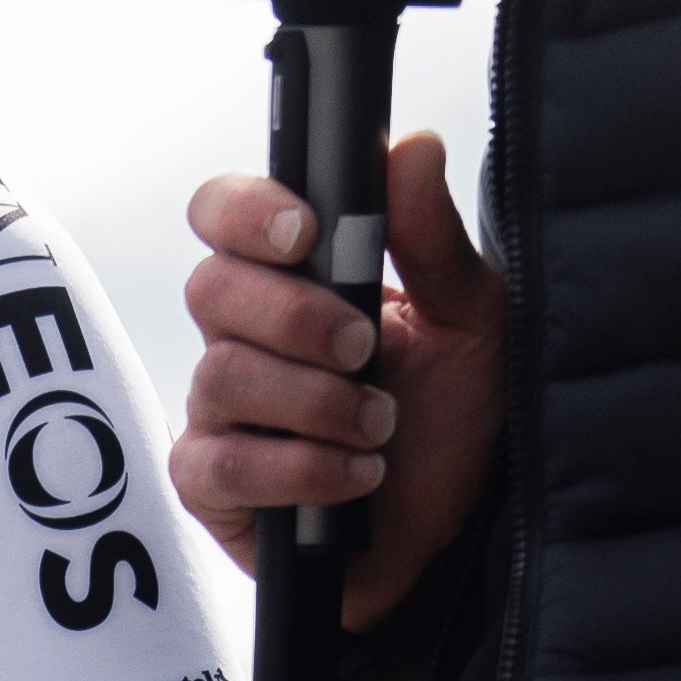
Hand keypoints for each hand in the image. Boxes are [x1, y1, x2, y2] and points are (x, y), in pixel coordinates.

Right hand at [174, 133, 505, 623]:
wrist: (457, 534)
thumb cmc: (453, 418)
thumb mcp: (469, 320)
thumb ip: (434, 240)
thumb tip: (411, 146)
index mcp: (294, 277)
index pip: (223, 213)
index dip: (246, 212)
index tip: (308, 233)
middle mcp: (243, 334)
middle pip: (211, 288)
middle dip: (295, 316)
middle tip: (364, 348)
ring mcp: (219, 411)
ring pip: (220, 376)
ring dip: (313, 402)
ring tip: (378, 428)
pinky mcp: (212, 485)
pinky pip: (223, 462)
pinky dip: (299, 468)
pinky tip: (356, 478)